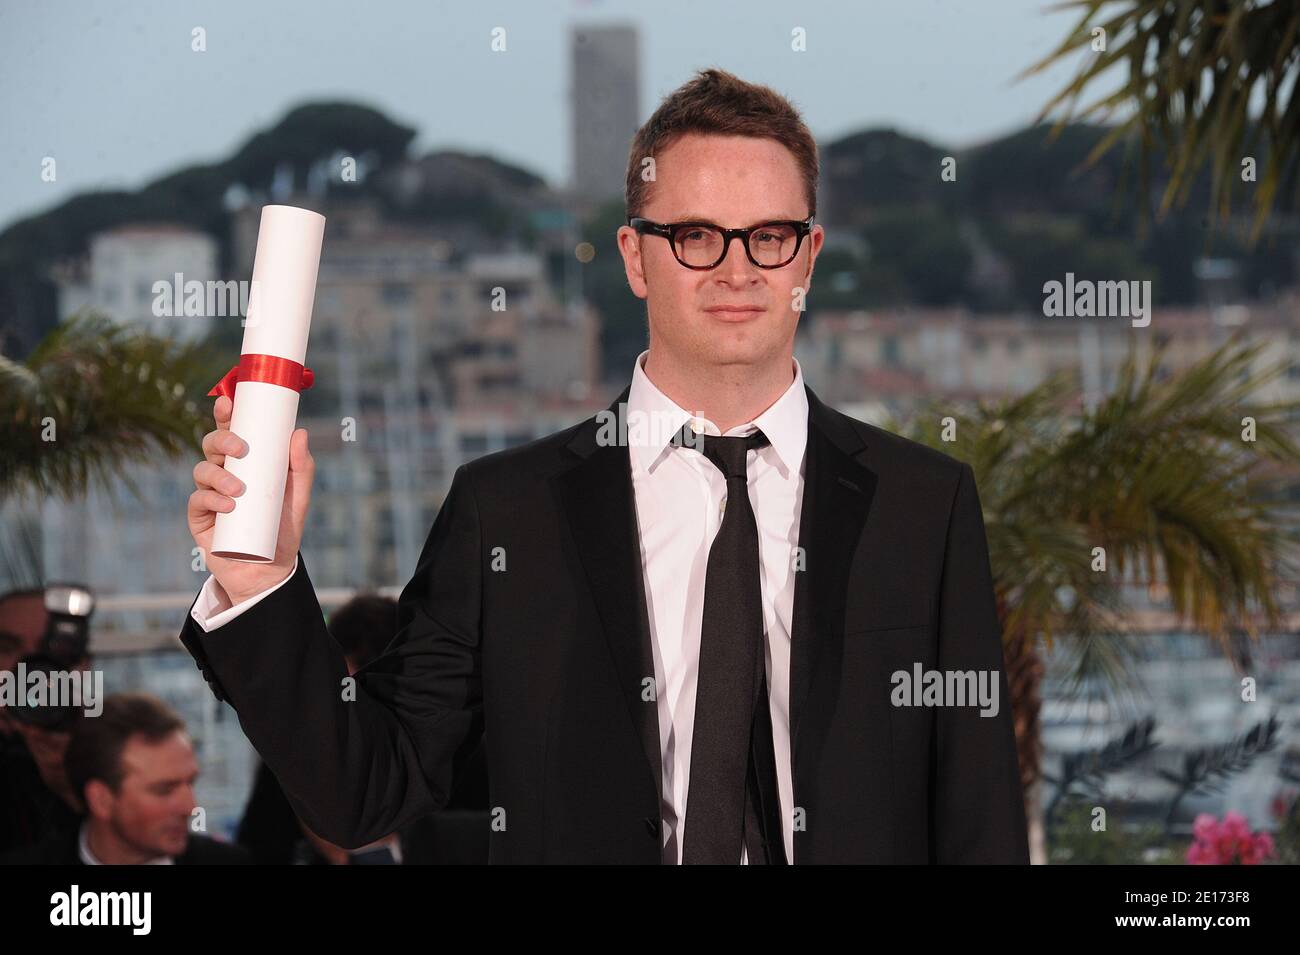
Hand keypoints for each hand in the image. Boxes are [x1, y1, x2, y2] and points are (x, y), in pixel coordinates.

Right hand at [188, 394, 314, 606]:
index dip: (226, 415)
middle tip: (240, 448)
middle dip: (221, 440)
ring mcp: (209, 495)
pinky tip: (228, 506)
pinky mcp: (200, 519)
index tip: (228, 402)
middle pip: (211, 446)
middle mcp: (223, 474)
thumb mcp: (299, 496)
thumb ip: (301, 467)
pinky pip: (197, 501)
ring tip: (239, 489)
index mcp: (245, 463)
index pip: (232, 432)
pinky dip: (211, 500)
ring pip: (202, 471)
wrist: (270, 568)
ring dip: (218, 475)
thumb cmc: (283, 527)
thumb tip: (299, 433)